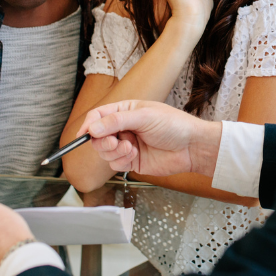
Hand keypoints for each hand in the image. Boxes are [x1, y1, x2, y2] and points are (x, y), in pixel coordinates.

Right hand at [77, 100, 222, 176]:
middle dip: (102, 141)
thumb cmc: (173, 125)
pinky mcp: (131, 161)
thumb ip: (116, 121)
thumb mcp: (144, 117)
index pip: (98, 116)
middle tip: (115, 141)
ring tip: (130, 147)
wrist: (191, 147)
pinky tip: (134, 156)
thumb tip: (92, 128)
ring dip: (113, 151)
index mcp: (125, 111)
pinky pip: (114, 163)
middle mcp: (123, 127)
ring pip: (104, 151)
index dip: (88, 125)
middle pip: (97, 136)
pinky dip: (120, 161)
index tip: (83, 134)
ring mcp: (127, 145)